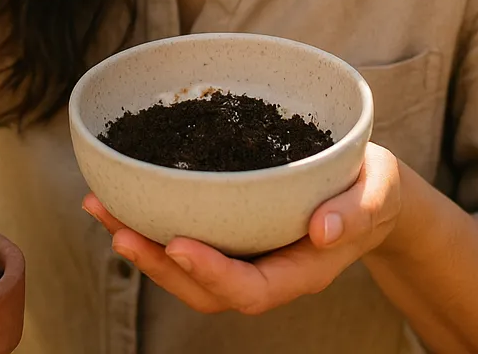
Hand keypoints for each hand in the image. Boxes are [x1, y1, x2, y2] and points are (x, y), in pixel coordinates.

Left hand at [83, 142, 402, 314]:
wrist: (369, 189)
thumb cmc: (374, 190)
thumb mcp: (378, 194)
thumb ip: (356, 213)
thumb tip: (322, 230)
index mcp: (300, 270)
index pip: (249, 288)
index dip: (210, 274)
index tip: (176, 245)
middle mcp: (264, 269)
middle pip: (203, 287)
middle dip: (157, 264)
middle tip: (118, 232)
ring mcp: (243, 254)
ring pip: (183, 265)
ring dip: (139, 241)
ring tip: (99, 208)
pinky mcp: (228, 231)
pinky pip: (184, 234)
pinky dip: (147, 218)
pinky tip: (116, 192)